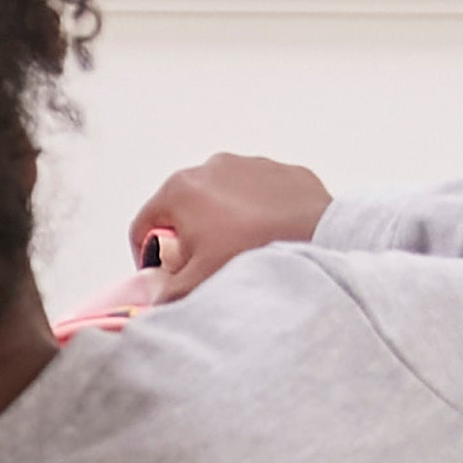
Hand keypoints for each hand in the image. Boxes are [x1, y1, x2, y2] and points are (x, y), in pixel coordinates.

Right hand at [127, 153, 330, 299]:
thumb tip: (148, 298)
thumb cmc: (256, 252)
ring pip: (218, 198)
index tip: (164, 274)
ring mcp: (249, 164)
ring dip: (221, 222)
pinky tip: (267, 236)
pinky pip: (256, 193)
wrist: (320, 239)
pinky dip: (255, 211)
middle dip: (186, 236)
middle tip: (205, 265)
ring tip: (240, 250)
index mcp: (180, 189)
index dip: (147, 257)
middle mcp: (211, 167)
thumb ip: (162, 293)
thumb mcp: (196, 283)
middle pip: (180, 209)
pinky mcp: (281, 170)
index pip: (142, 226)